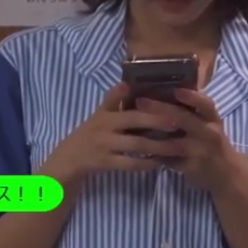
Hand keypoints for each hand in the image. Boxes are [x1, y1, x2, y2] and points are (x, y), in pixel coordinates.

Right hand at [44, 83, 185, 182]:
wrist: (66, 161)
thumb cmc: (88, 135)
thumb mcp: (97, 116)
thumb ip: (112, 101)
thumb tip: (126, 83)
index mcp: (105, 115)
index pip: (131, 109)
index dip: (152, 110)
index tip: (173, 108)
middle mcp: (105, 129)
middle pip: (136, 123)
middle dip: (159, 124)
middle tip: (180, 125)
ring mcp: (105, 146)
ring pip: (136, 146)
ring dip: (158, 147)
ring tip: (177, 146)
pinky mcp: (105, 163)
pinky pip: (129, 164)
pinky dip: (145, 164)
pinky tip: (160, 163)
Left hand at [136, 89, 240, 191]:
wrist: (226, 173)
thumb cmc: (211, 141)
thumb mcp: (209, 124)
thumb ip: (192, 111)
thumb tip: (164, 90)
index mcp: (212, 119)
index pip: (206, 105)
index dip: (192, 97)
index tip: (176, 90)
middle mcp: (209, 133)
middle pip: (184, 120)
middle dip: (161, 109)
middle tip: (140, 101)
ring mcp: (201, 152)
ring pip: (174, 143)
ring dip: (154, 136)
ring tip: (134, 129)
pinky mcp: (192, 168)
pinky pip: (170, 161)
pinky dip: (155, 156)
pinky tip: (140, 152)